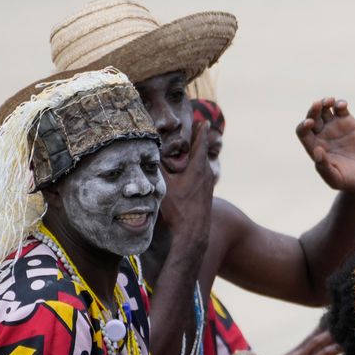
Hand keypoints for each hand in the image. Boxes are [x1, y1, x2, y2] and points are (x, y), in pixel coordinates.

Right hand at [160, 120, 215, 250]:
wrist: (192, 235)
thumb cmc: (177, 209)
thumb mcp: (164, 184)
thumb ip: (157, 166)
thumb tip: (148, 149)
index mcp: (198, 168)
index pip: (199, 144)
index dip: (200, 131)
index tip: (204, 120)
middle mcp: (206, 175)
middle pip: (202, 153)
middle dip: (198, 141)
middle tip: (197, 128)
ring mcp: (207, 186)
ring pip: (202, 166)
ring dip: (196, 156)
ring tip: (190, 149)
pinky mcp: (205, 196)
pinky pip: (200, 176)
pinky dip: (195, 169)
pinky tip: (187, 173)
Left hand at [296, 97, 354, 193]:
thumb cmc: (348, 181)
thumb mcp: (336, 178)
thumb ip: (325, 168)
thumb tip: (317, 151)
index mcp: (314, 147)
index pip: (303, 132)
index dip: (304, 126)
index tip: (310, 123)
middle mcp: (322, 135)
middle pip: (312, 117)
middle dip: (313, 110)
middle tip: (317, 105)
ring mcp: (334, 127)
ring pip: (324, 109)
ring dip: (324, 102)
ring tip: (329, 101)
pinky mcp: (348, 122)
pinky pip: (340, 109)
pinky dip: (340, 104)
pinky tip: (342, 106)